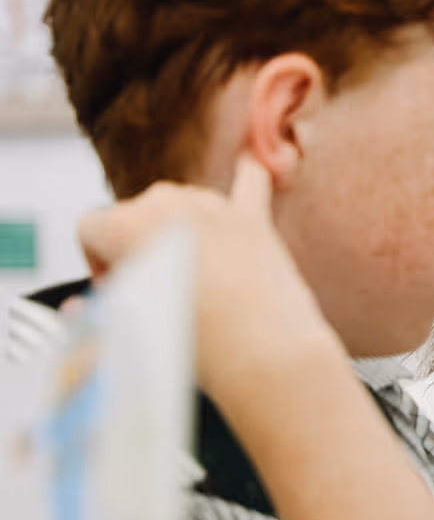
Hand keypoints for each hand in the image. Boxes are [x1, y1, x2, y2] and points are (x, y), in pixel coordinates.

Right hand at [76, 155, 339, 401]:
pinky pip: (249, 180)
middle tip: (158, 295)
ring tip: (197, 279)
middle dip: (139, 249)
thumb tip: (81, 308)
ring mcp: (215, 207)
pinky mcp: (256, 219)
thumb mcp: (124, 329)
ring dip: (181, 233)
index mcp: (124, 224)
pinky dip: (245, 175)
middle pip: (135, 215)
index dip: (99, 264)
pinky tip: (246, 161)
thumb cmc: (193, 348)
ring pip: (182, 207)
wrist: (266, 357)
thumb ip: (96, 307)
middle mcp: (168, 204)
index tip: (119, 292)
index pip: (89, 229)